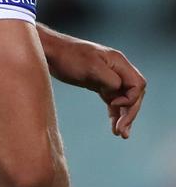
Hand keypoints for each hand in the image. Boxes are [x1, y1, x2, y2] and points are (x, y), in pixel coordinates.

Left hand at [37, 24, 145, 138]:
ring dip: (124, 116)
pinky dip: (114, 113)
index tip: (114, 104)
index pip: (138, 85)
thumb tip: (118, 93)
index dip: (131, 98)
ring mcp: (108, 77)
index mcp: (118, 63)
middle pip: (134, 94)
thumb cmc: (68, 57)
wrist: (49, 51)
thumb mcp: (90, 68)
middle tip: (122, 131)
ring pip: (123, 99)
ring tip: (120, 134)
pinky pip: (112, 100)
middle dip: (129, 113)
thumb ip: (110, 80)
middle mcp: (117, 70)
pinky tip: (113, 126)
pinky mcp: (98, 83)